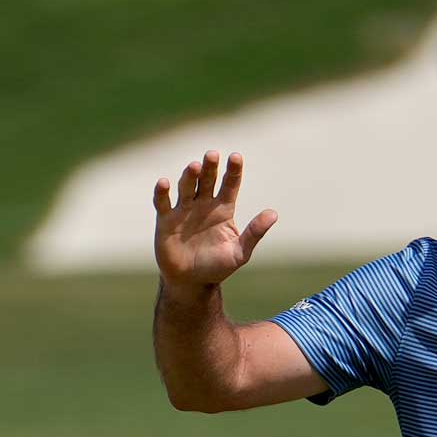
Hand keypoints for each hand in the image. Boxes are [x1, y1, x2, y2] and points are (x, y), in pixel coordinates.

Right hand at [153, 150, 276, 286]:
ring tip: (195, 166)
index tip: (236, 156)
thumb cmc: (218, 267)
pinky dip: (162, 192)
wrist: (192, 282)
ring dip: (190, 176)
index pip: (230, 184)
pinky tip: (164, 183)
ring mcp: (184, 210)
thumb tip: (273, 214)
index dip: (233, 170)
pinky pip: (163, 202)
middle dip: (210, 167)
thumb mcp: (239, 252)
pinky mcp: (166, 219)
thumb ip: (254, 233)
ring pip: (187, 186)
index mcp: (223, 209)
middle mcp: (204, 204)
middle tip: (213, 154)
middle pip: (208, 180)